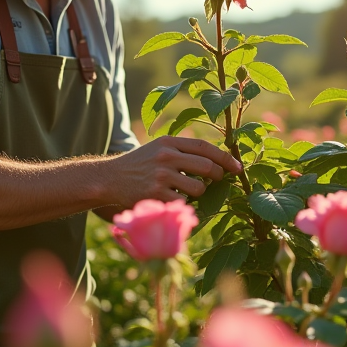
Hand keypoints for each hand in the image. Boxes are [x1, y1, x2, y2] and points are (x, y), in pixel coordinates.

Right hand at [101, 136, 242, 205]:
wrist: (109, 178)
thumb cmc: (139, 165)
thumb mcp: (158, 149)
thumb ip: (183, 151)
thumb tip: (217, 161)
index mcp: (169, 142)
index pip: (205, 147)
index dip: (225, 158)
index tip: (238, 167)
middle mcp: (167, 156)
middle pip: (208, 167)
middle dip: (218, 177)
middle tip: (216, 181)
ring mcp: (162, 175)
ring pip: (199, 188)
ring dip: (199, 193)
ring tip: (185, 191)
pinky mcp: (156, 194)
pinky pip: (184, 202)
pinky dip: (183, 204)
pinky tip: (172, 200)